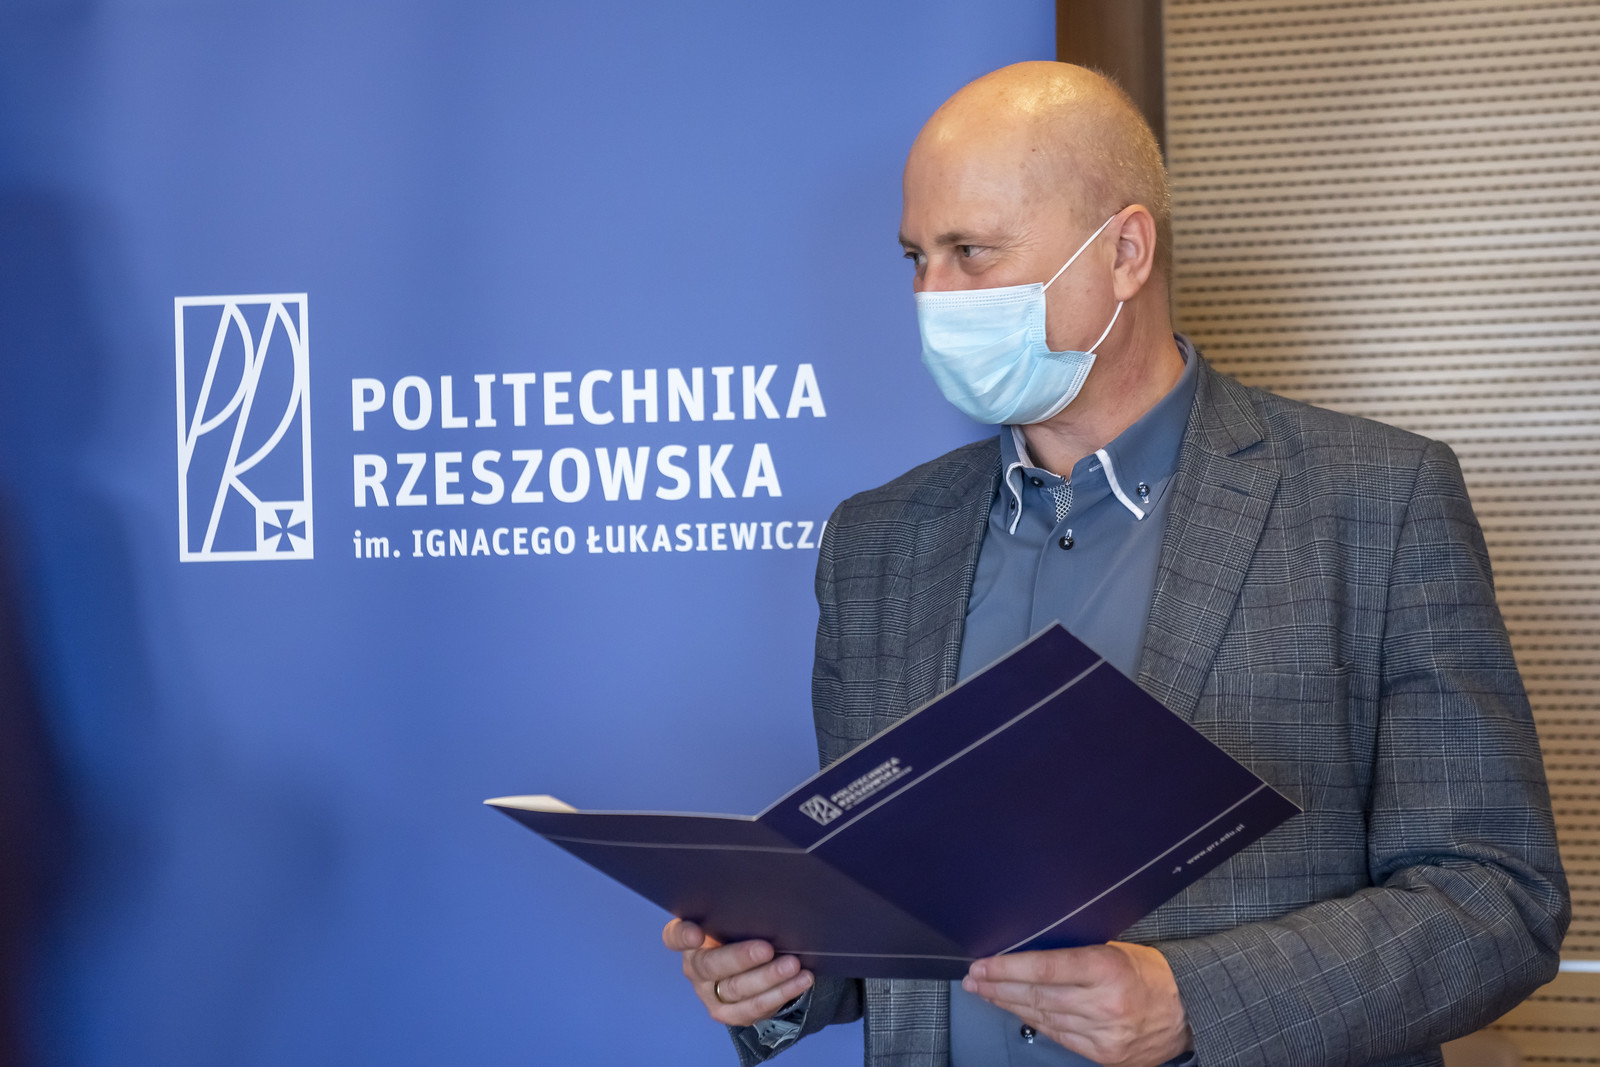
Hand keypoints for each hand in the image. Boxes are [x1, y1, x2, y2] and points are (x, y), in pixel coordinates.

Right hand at [662, 918, 813, 1026]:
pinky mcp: (729, 1014)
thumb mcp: (734, 918)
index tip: (697, 933)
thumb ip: (736, 911)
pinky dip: (780, 994)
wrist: (753, 965)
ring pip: (736, 990)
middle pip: (711, 966)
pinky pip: (753, 1008)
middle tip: (768, 949)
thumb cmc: (742, 931)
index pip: (675, 936)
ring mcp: (710, 994)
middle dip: (741, 958)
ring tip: (792, 966)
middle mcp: (695, 968)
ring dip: (768, 978)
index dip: (683, 936)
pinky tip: (800, 981)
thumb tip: (765, 894)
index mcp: (689, 941)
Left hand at [962, 941, 1190, 1066]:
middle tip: (974, 979)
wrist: (1189, 1011)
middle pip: (1037, 995)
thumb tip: (1029, 950)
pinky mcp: (1105, 1055)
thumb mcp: (1117, 948)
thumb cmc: (1152, 974)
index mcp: (1108, 968)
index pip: (1045, 967)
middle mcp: (1104, 1003)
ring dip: (1010, 1005)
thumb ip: (1077, 952)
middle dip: (999, 986)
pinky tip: (1018, 1011)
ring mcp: (1104, 1033)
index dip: (1007, 967)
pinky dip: (1036, 1022)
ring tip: (987, 994)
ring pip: (1043, 1017)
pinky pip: (1059, 1036)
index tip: (982, 964)